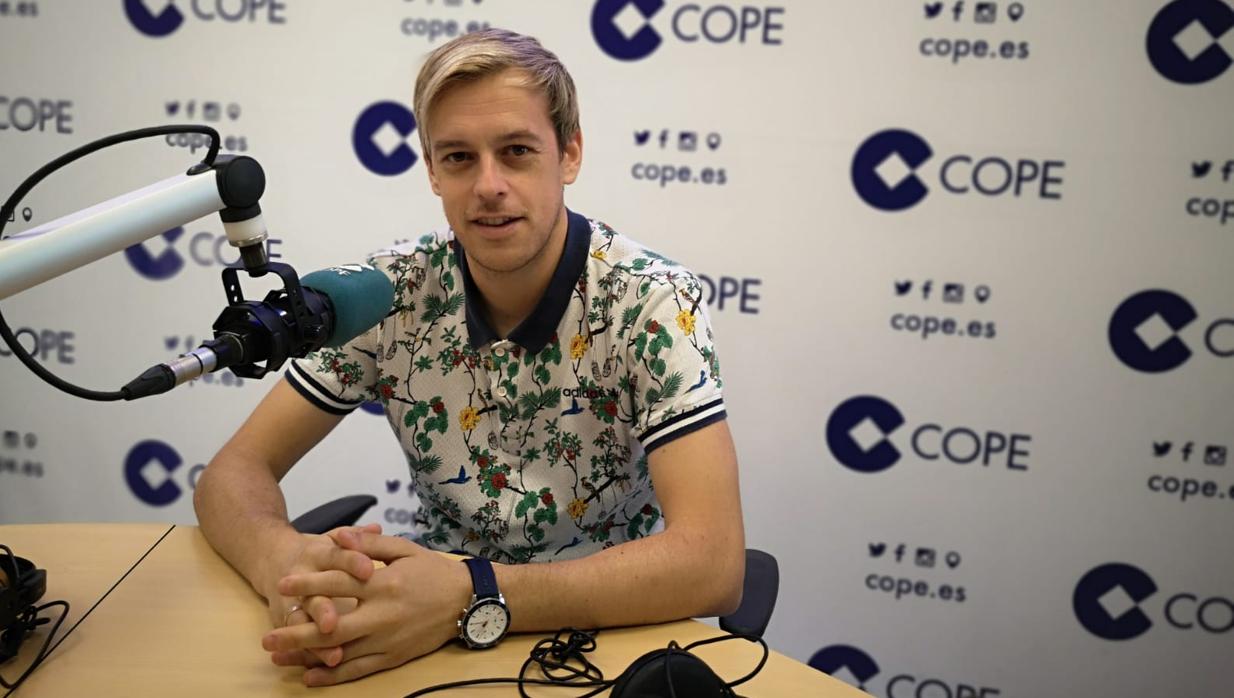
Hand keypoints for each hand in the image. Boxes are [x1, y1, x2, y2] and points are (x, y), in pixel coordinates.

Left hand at [262, 530, 472, 686]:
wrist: (466, 601)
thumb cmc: (433, 572)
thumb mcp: (404, 549)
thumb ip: (369, 543)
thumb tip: (339, 536)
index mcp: (383, 583)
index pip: (339, 584)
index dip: (308, 584)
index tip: (281, 585)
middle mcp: (382, 614)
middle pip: (331, 627)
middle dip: (296, 632)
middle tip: (268, 636)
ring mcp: (387, 639)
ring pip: (341, 653)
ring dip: (307, 657)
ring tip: (280, 657)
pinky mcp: (393, 656)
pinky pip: (359, 670)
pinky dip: (333, 676)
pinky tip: (311, 677)